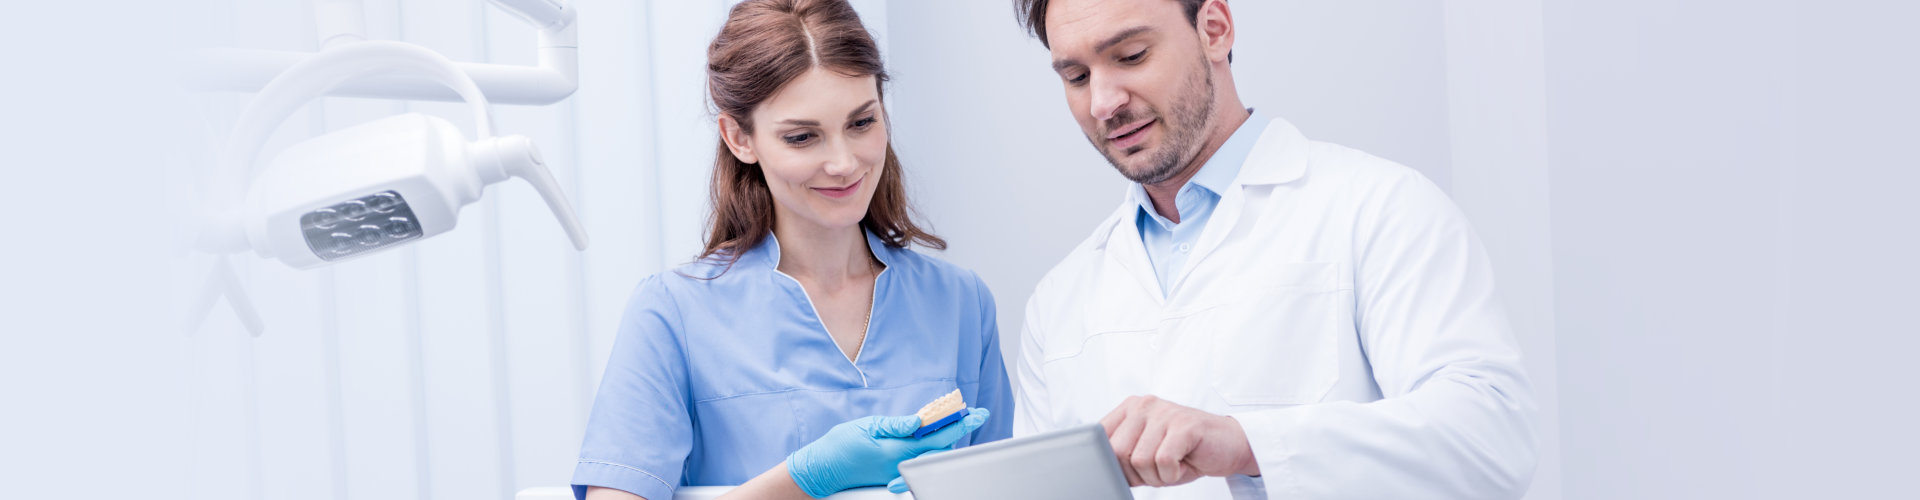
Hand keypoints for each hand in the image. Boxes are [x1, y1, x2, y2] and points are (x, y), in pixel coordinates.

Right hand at [787, 408, 990, 497]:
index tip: (975, 413)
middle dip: (958, 430)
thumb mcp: (867, 427)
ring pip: (931, 456)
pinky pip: (919, 461)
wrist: (822, 470)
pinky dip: (930, 448)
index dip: (960, 424)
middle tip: (971, 414)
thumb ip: (895, 425)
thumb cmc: (840, 446)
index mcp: (898, 449)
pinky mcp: (893, 474)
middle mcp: (902, 463)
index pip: (938, 436)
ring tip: (953, 420)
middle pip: (940, 448)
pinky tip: (931, 437)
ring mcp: (899, 471)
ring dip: (945, 438)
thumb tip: (919, 421)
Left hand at [1100, 396, 1257, 486]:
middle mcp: (1144, 405)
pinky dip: (1173, 474)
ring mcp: (1165, 413)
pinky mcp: (1184, 426)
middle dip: (1136, 473)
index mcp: (1130, 408)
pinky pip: (1163, 462)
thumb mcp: (1147, 450)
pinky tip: (1184, 464)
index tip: (1128, 471)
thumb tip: (1100, 470)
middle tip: (1158, 470)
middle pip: (1117, 452)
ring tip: (1173, 466)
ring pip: (1140, 460)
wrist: (1230, 444)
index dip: (1110, 463)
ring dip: (1157, 476)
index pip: (1099, 438)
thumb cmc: (1185, 451)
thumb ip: (1123, 453)